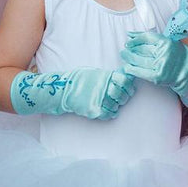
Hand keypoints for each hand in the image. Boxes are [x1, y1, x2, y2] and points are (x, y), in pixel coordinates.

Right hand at [10, 68, 134, 120]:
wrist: (59, 90)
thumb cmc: (76, 81)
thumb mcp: (91, 73)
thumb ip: (106, 75)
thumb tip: (122, 75)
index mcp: (104, 76)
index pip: (125, 79)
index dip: (128, 82)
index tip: (126, 83)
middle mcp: (104, 87)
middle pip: (125, 92)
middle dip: (125, 93)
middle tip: (123, 94)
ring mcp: (100, 100)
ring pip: (119, 103)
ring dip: (118, 103)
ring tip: (114, 101)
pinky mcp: (95, 111)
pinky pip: (110, 113)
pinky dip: (111, 112)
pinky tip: (108, 109)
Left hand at [120, 31, 187, 110]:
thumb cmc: (178, 56)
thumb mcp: (168, 43)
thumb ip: (152, 39)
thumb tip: (132, 35)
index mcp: (167, 42)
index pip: (147, 37)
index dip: (136, 38)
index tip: (129, 39)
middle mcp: (164, 53)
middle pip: (142, 49)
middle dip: (131, 49)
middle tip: (124, 49)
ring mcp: (161, 66)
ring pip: (140, 60)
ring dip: (129, 58)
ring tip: (124, 56)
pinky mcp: (158, 77)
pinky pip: (141, 72)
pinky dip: (133, 70)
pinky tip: (127, 67)